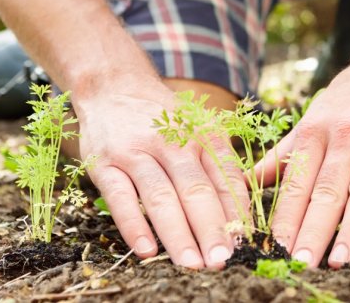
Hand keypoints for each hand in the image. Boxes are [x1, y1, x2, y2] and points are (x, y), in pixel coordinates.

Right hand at [74, 79, 248, 268]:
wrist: (114, 86)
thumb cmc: (164, 118)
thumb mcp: (199, 129)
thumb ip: (218, 166)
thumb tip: (241, 214)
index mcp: (202, 135)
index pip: (225, 178)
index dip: (236, 213)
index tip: (244, 243)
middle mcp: (172, 142)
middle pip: (195, 191)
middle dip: (210, 229)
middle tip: (221, 260)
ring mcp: (136, 152)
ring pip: (160, 197)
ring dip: (178, 234)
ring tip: (192, 263)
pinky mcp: (105, 163)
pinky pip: (120, 198)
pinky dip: (134, 225)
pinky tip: (147, 251)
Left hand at [259, 51, 349, 267]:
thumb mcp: (315, 115)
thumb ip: (285, 153)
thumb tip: (247, 182)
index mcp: (317, 129)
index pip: (297, 181)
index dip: (286, 217)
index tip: (275, 249)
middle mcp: (347, 133)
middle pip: (327, 189)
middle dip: (313, 229)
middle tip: (301, 263)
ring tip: (339, 259)